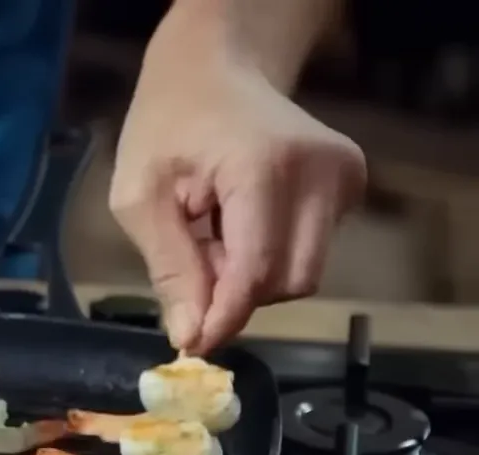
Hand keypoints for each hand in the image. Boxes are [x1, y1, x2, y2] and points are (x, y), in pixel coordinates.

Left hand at [109, 56, 365, 354]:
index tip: (193, 347)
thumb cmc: (165, 129)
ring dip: (252, 275)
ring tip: (212, 234)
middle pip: (290, 281)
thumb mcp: (139, 199)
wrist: (212, 72)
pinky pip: (310, 251)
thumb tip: (192, 338)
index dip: (225, 316)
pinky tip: (239, 222)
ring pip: (303, 273)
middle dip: (238, 293)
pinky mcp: (350, 187)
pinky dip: (270, 254)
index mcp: (265, 168)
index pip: (257, 270)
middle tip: (191, 268)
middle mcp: (321, 172)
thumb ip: (170, 269)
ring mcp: (344, 177)